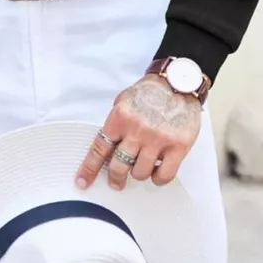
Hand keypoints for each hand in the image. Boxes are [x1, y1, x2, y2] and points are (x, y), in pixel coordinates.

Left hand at [76, 74, 201, 191]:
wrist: (180, 81)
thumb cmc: (152, 91)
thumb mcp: (125, 99)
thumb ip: (116, 122)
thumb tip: (108, 146)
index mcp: (121, 117)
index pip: (100, 148)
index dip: (90, 168)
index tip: (83, 181)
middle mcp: (137, 130)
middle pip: (119, 166)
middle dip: (116, 177)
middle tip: (116, 181)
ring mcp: (158, 139)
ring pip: (140, 173)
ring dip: (140, 172)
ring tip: (143, 164)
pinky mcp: (178, 146)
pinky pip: (164, 175)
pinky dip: (158, 178)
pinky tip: (157, 171)